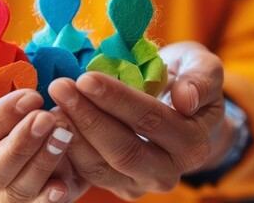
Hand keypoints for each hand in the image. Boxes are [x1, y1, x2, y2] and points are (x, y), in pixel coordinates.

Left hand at [48, 41, 231, 199]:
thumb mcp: (202, 67)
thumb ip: (202, 78)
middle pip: (123, 151)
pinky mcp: (115, 186)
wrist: (178, 108)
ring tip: (51, 104)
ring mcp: (138, 184)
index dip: (118, 100)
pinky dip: (65, 149)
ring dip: (71, 135)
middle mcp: (167, 173)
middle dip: (88, 118)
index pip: (152, 121)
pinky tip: (51, 122)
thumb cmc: (185, 79)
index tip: (87, 78)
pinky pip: (85, 174)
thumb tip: (186, 100)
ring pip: (99, 167)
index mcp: (193, 144)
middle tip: (60, 87)